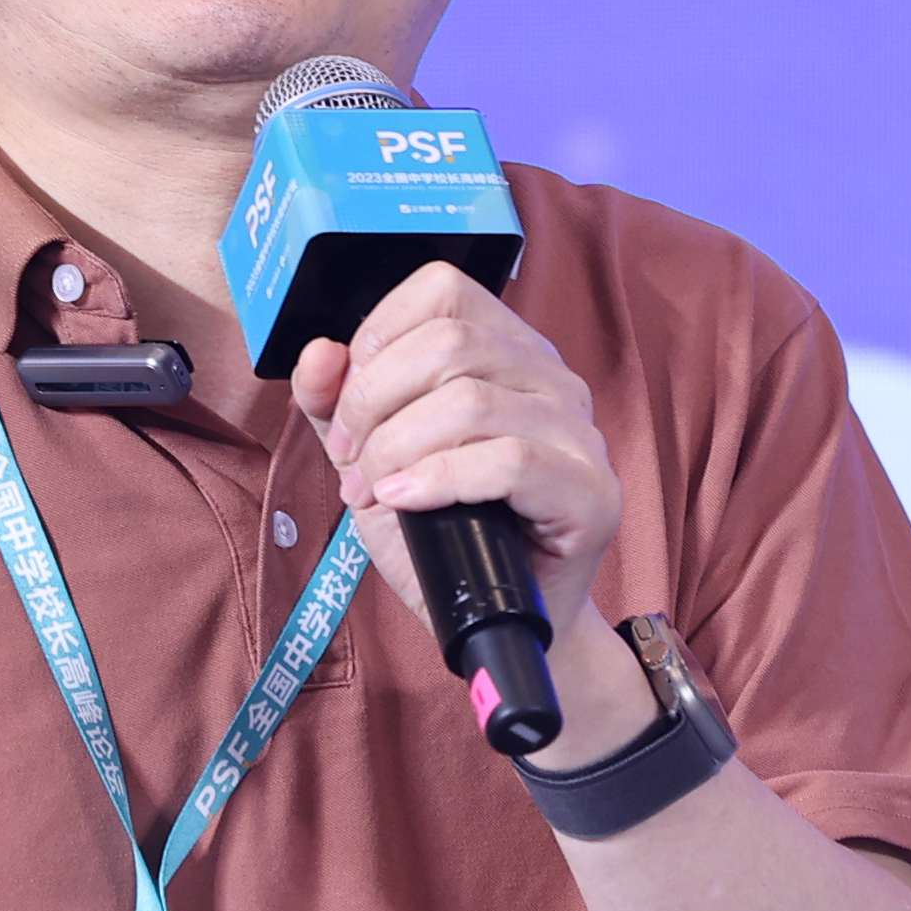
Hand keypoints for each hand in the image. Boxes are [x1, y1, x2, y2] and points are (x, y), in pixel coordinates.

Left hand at [288, 260, 622, 645]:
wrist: (493, 620)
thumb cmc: (441, 532)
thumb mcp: (370, 458)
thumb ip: (335, 403)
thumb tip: (320, 352)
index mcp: (506, 349)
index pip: (441, 290)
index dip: (379, 337)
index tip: (348, 407)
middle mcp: (550, 376)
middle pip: (447, 345)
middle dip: (374, 404)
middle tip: (352, 462)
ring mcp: (577, 430)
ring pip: (470, 400)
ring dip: (397, 449)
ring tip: (375, 491)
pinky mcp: (589, 489)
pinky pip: (509, 460)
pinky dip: (439, 479)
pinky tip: (406, 500)